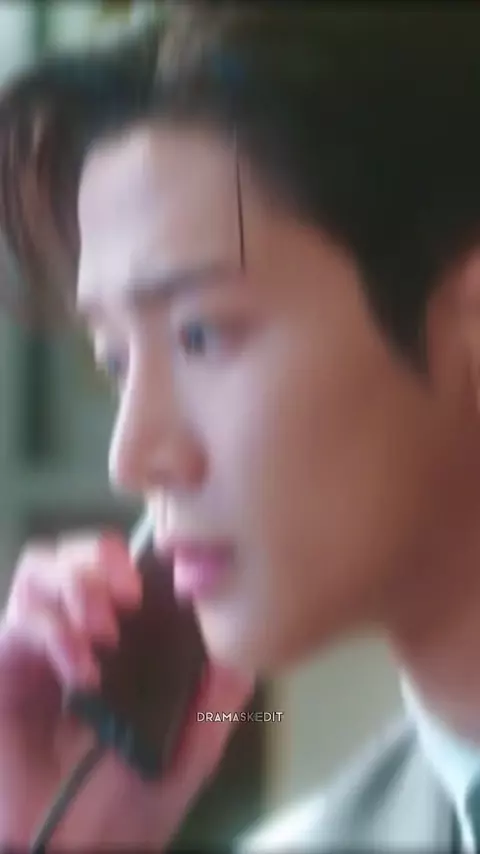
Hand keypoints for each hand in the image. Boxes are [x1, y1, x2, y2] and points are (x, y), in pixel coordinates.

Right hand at [0, 532, 252, 846]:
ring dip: (74, 586)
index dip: (133, 556)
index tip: (159, 576)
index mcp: (119, 643)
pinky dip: (51, 631)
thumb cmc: (126, 809)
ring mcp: (35, 649)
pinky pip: (16, 621)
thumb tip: (243, 651)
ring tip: (103, 632)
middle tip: (128, 595)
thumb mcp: (189, 751)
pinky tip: (81, 671)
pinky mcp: (5, 668)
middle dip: (98, 559)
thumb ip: (215, 702)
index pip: (116, 568)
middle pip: (73, 554)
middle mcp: (74, 634)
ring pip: (39, 570)